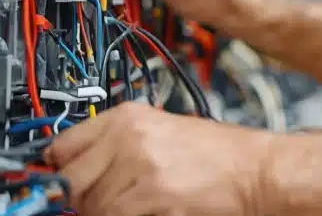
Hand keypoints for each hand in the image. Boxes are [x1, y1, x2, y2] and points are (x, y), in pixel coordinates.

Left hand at [46, 102, 272, 215]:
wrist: (259, 171)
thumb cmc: (223, 154)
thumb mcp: (165, 133)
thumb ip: (121, 146)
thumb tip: (81, 169)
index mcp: (130, 116)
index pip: (62, 146)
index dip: (63, 169)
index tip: (64, 183)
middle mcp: (130, 136)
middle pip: (71, 180)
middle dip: (82, 199)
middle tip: (107, 203)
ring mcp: (139, 166)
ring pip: (90, 205)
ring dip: (105, 213)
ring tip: (136, 207)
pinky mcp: (151, 195)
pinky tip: (151, 212)